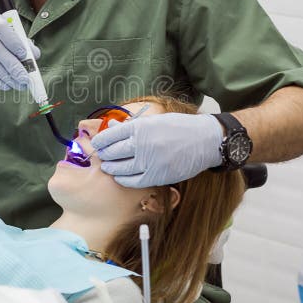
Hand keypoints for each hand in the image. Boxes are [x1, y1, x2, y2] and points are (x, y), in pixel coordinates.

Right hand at [0, 11, 39, 89]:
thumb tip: (35, 55)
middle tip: (25, 79)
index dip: (13, 42)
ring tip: (18, 85)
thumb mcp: (3, 31)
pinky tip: (6, 85)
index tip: (25, 55)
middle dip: (13, 66)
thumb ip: (20, 40)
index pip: (1, 28)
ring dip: (6, 76)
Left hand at [90, 113, 223, 186]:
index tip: (97, 143)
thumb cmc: (180, 127)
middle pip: (112, 152)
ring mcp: (150, 162)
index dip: (100, 141)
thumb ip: (132, 126)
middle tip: (101, 155)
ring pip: (120, 169)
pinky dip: (123, 179)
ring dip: (110, 168)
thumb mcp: (154, 120)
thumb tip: (111, 127)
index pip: (110, 135)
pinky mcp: (157, 176)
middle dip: (104, 155)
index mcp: (140, 127)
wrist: (206, 140)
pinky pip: (133, 181)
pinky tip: (120, 176)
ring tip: (108, 166)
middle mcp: (142, 144)